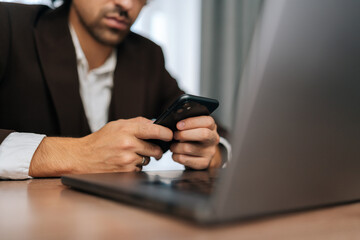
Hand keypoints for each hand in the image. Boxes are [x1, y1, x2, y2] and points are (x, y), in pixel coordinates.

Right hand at [29, 117, 172, 176]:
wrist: (82, 156)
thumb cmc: (100, 139)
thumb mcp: (117, 124)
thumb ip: (137, 122)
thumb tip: (155, 123)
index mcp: (126, 129)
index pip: (153, 130)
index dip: (166, 133)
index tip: (170, 135)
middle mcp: (128, 144)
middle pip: (155, 148)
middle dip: (157, 150)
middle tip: (154, 148)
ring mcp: (127, 159)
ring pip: (148, 159)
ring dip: (144, 157)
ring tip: (130, 154)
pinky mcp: (125, 171)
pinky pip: (140, 168)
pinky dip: (136, 165)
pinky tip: (125, 161)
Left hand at [170, 116, 221, 168]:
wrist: (199, 154)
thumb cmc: (193, 137)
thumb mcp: (194, 127)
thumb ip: (187, 122)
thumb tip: (174, 119)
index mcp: (211, 126)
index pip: (207, 121)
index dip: (191, 122)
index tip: (178, 125)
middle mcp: (213, 139)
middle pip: (203, 134)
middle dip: (184, 134)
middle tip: (175, 135)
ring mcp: (210, 152)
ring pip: (189, 148)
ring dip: (176, 146)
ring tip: (173, 146)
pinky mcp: (204, 163)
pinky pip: (185, 159)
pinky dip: (176, 156)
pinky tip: (176, 154)